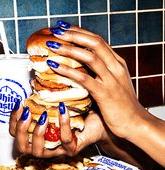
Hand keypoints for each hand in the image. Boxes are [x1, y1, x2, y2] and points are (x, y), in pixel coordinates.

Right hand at [9, 101, 106, 157]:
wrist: (102, 120)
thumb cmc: (78, 111)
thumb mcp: (57, 102)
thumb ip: (44, 97)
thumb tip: (33, 81)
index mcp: (38, 134)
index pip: (16, 133)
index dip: (13, 120)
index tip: (18, 103)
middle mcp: (44, 145)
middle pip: (22, 147)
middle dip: (20, 130)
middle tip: (27, 113)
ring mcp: (57, 149)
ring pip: (38, 151)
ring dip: (37, 133)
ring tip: (43, 115)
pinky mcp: (72, 149)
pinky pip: (65, 141)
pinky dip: (63, 124)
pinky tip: (62, 109)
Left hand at [47, 21, 146, 139]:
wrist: (135, 123)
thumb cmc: (122, 105)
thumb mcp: (114, 83)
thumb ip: (102, 73)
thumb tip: (82, 66)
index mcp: (117, 63)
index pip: (98, 41)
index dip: (80, 32)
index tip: (64, 28)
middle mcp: (115, 67)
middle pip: (94, 43)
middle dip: (74, 35)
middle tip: (56, 31)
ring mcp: (111, 80)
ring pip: (89, 57)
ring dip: (69, 49)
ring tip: (52, 46)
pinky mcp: (105, 94)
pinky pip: (84, 79)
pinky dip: (68, 71)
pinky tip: (55, 67)